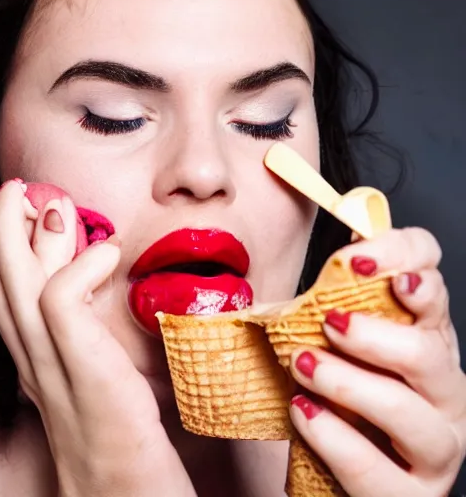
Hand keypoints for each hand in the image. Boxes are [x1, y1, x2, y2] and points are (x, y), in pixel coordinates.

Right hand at [0, 180, 195, 496]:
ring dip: (27, 236)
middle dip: (2, 226)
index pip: (3, 289)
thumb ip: (84, 328)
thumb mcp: (91, 366)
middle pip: (0, 279)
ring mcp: (51, 362)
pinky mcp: (83, 367)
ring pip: (20, 285)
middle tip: (16, 187)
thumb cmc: (116, 422)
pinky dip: (79, 268)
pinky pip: (61, 304)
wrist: (123, 486)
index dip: (3, 244)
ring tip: (47, 199)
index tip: (20, 207)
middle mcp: (32, 355)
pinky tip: (107, 254)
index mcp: (35, 352)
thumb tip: (91, 281)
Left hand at [288, 228, 465, 496]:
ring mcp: (435, 443)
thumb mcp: (334, 345)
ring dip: (350, 383)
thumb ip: (328, 309)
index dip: (402, 261)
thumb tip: (291, 268)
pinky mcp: (410, 493)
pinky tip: (303, 411)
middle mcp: (442, 389)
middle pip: (430, 350)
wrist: (335, 476)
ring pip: (410, 410)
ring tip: (303, 365)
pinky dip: (335, 438)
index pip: (430, 284)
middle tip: (329, 322)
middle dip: (375, 334)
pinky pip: (378, 471)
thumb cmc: (338, 399)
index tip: (356, 261)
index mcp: (424, 340)